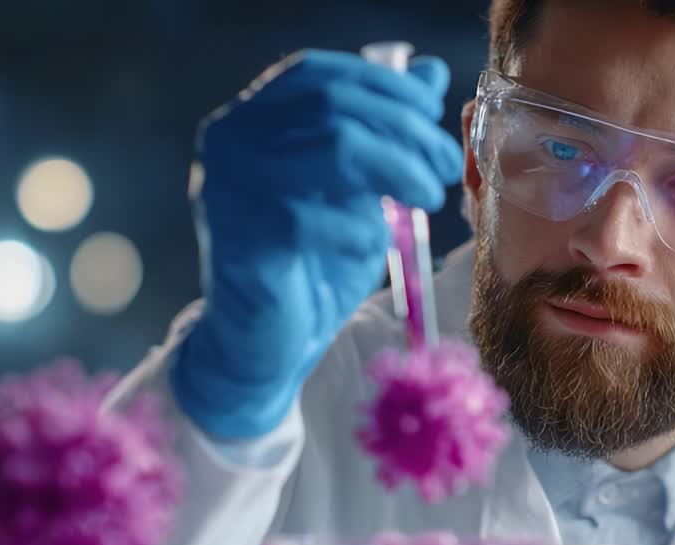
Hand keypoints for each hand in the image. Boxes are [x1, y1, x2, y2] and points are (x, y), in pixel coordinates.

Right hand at [171, 49, 463, 438]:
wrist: (269, 342)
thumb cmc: (317, 261)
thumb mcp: (361, 188)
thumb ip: (386, 131)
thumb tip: (430, 72)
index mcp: (252, 118)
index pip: (320, 74)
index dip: (386, 87)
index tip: (433, 118)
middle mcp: (230, 140)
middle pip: (334, 105)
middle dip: (407, 131)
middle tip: (446, 165)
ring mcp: (228, 185)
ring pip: (333, 148)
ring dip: (399, 169)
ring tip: (428, 199)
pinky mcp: (241, 234)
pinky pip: (321, 215)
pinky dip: (362, 228)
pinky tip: (372, 247)